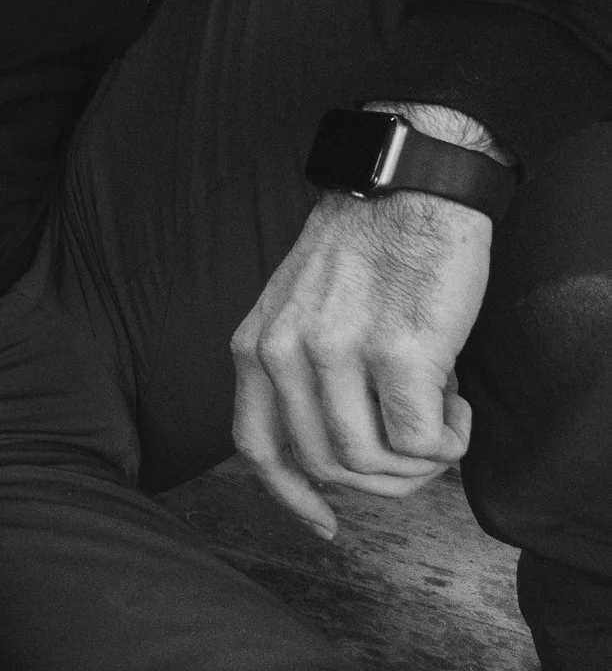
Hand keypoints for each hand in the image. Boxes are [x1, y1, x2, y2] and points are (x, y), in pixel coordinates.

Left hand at [231, 182, 489, 538]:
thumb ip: (299, 372)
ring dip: (419, 462)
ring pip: (373, 463)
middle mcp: (282, 353)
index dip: (290, 496)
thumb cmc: (367, 250)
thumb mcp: (297, 308)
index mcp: (253, 344)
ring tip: (441, 415)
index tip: (325, 524)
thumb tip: (335, 452)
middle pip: (328, 465)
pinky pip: (421, 444)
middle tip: (421, 448)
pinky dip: (448, 442)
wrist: (409, 189)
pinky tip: (458, 404)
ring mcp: (336, 353)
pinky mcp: (397, 353)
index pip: (256, 446)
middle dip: (383, 478)